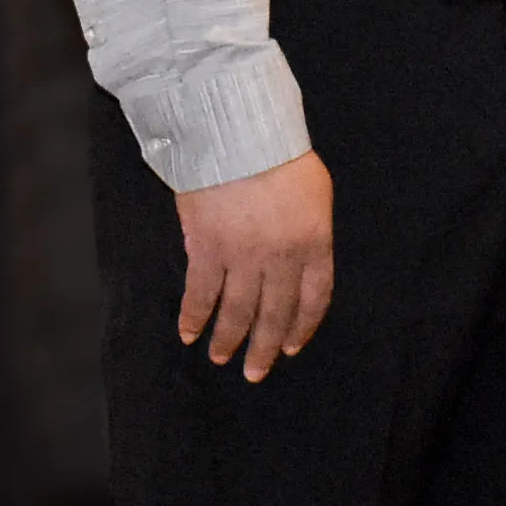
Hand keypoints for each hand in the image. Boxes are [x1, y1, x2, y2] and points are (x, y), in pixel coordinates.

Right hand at [174, 150, 333, 382]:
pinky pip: (201, 294)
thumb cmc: (280, 154)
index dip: (302, 328)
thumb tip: (303, 260)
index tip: (291, 347)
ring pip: (238, 312)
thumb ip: (312, 231)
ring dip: (228, 340)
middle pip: (275, 315)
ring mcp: (243, 257)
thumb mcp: (316, 192)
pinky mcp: (207, 249)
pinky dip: (194, 317)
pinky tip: (188, 333)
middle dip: (264, 349)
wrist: (238, 133)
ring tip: (220, 357)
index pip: (313, 299)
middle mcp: (282, 258)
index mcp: (315, 243)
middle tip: (255, 373)